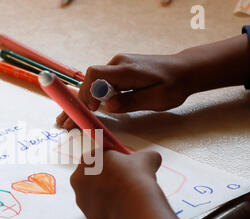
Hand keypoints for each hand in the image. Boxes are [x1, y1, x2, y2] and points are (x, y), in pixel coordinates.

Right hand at [57, 34, 249, 129]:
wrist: (185, 71)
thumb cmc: (174, 85)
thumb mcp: (157, 98)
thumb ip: (132, 101)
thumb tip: (109, 107)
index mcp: (126, 69)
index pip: (96, 75)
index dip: (86, 93)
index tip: (87, 110)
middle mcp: (118, 64)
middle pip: (89, 81)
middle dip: (76, 102)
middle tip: (64, 122)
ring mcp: (118, 67)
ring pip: (93, 84)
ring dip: (81, 102)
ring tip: (68, 120)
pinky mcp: (120, 73)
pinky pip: (101, 85)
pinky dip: (91, 98)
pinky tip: (85, 111)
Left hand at [70, 150, 179, 218]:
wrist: (134, 205)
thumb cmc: (136, 178)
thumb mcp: (147, 158)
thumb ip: (145, 155)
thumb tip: (153, 158)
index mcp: (88, 159)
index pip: (98, 158)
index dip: (111, 163)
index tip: (121, 168)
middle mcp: (78, 177)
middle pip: (92, 177)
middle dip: (105, 179)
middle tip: (123, 183)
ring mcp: (80, 197)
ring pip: (94, 194)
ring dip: (105, 195)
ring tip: (123, 196)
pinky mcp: (87, 214)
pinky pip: (98, 210)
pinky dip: (107, 209)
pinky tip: (120, 207)